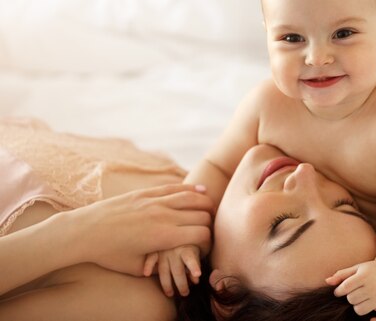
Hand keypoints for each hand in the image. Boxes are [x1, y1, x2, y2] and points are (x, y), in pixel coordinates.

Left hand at [70, 184, 212, 275]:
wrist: (85, 231)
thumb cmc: (109, 253)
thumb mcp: (137, 267)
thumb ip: (159, 264)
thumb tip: (174, 262)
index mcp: (164, 237)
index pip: (201, 234)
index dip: (208, 242)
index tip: (205, 247)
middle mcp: (164, 216)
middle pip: (202, 215)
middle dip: (210, 224)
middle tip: (210, 230)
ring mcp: (156, 201)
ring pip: (192, 197)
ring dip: (207, 203)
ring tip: (212, 209)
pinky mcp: (147, 193)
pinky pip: (176, 188)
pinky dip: (192, 189)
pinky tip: (201, 190)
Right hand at [143, 245, 200, 296]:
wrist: (177, 230)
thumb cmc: (188, 244)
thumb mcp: (194, 253)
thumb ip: (195, 266)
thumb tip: (195, 280)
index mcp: (187, 250)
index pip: (191, 259)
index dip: (194, 267)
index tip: (198, 274)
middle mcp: (175, 250)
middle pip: (177, 271)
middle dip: (181, 284)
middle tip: (185, 294)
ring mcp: (163, 251)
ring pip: (164, 270)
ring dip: (167, 284)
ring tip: (170, 294)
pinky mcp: (155, 251)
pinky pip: (150, 258)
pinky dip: (148, 265)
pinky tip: (146, 273)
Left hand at [326, 260, 375, 320]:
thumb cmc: (368, 270)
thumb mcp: (355, 268)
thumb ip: (340, 275)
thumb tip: (327, 281)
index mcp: (364, 276)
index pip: (345, 288)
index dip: (338, 291)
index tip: (339, 291)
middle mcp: (373, 286)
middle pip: (351, 299)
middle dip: (350, 297)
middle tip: (354, 292)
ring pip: (360, 310)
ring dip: (358, 306)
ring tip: (361, 299)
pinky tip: (372, 319)